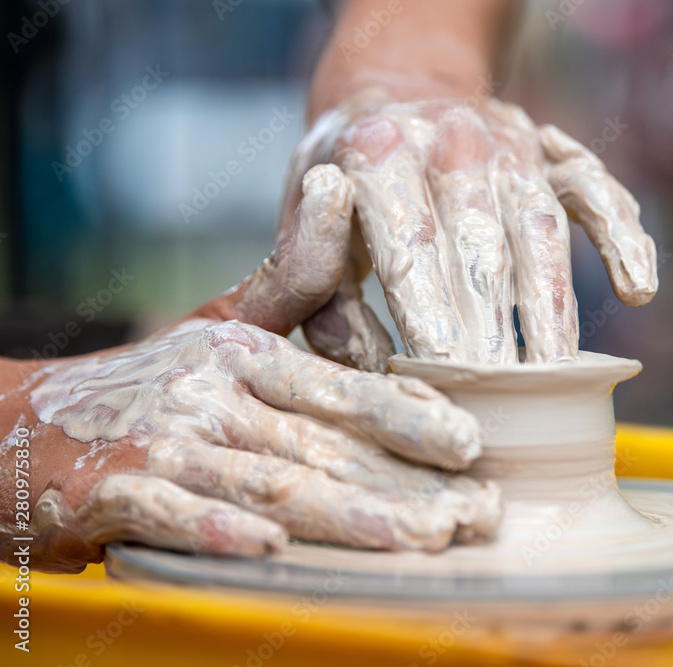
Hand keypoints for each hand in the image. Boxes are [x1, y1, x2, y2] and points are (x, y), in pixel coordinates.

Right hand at [0, 166, 500, 572]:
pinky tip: (269, 546)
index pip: (345, 389)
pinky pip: (171, 512)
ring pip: (268, 480)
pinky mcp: (108, 488)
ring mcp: (161, 441)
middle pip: (323, 445)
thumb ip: (291, 276)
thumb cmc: (150, 383)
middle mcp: (212, 394)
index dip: (410, 416)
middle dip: (403, 486)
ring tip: (412, 538)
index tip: (470, 444)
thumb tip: (336, 188)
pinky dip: (218, 529)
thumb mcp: (222, 327)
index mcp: (248, 356)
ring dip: (345, 513)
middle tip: (472, 516)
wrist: (22, 420)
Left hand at [282, 84, 658, 369]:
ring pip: (543, 229)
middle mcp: (451, 139)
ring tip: (560, 375)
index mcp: (377, 153)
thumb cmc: (344, 170)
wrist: (395, 85)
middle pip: (482, 247)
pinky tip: (638, 289)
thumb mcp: (303, 212)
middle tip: (504, 401)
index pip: (411, 246)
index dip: (432, 316)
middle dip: (495, 329)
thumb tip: (365, 362)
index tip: (446, 376)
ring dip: (555, 306)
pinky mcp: (551, 150)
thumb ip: (315, 284)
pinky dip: (623, 237)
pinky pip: (597, 191)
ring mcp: (509, 142)